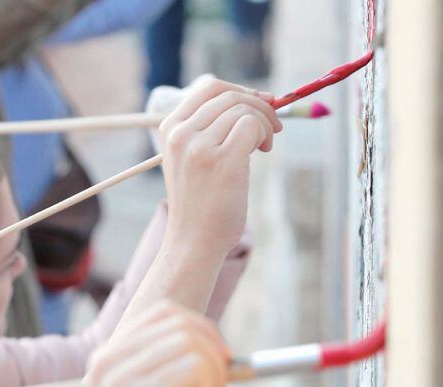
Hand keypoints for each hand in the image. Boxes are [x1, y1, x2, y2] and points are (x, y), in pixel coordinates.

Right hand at [63, 299, 228, 386]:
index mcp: (106, 361)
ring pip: (191, 342)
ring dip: (212, 374)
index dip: (201, 333)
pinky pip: (194, 366)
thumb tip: (217, 354)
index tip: (216, 369)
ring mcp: (120, 375)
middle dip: (213, 352)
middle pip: (181, 322)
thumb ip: (170, 378)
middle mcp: (108, 361)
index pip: (164, 315)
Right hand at [158, 76, 281, 256]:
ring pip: (244, 109)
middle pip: (230, 96)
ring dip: (265, 122)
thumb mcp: (193, 158)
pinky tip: (264, 150)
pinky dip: (265, 133)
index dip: (240, 91)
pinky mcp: (221, 159)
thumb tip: (260, 96)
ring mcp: (199, 146)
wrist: (193, 242)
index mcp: (170, 129)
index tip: (260, 103)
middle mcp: (180, 134)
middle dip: (259, 106)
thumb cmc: (200, 203)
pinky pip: (253, 125)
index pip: (210, 88)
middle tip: (273, 126)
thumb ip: (211, 128)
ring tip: (265, 145)